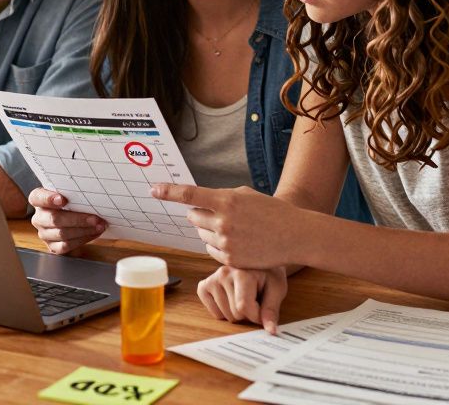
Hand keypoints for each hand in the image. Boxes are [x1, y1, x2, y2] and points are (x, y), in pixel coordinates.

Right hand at [29, 188, 105, 254]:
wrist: (73, 214)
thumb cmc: (72, 200)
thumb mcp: (69, 192)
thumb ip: (73, 191)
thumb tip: (91, 190)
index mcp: (38, 200)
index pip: (37, 197)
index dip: (49, 199)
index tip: (63, 200)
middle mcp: (38, 218)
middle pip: (54, 219)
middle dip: (77, 219)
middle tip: (95, 218)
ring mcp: (44, 234)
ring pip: (62, 234)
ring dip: (84, 230)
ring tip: (99, 226)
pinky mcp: (52, 246)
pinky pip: (66, 246)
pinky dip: (82, 239)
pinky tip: (93, 233)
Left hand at [151, 184, 297, 269]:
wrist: (294, 236)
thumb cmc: (271, 211)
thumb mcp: (246, 195)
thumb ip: (221, 197)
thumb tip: (197, 201)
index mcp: (227, 200)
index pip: (189, 194)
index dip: (169, 191)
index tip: (154, 189)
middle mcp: (223, 222)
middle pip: (192, 216)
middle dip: (199, 214)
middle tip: (218, 213)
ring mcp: (226, 243)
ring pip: (201, 234)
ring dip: (210, 230)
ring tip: (234, 228)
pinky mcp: (230, 259)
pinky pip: (211, 250)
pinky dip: (218, 245)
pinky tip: (238, 242)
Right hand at [197, 265, 288, 333]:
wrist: (257, 261)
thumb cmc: (268, 275)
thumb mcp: (276, 289)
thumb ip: (271, 310)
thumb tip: (271, 331)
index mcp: (242, 273)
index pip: (243, 308)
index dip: (256, 316)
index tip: (264, 308)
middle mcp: (223, 273)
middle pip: (235, 313)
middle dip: (247, 314)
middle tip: (253, 298)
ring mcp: (212, 279)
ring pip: (225, 316)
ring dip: (236, 313)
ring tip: (242, 296)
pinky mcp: (204, 286)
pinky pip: (213, 313)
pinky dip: (223, 312)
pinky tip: (231, 299)